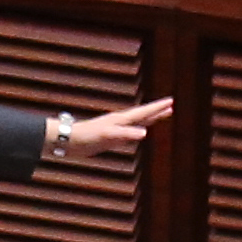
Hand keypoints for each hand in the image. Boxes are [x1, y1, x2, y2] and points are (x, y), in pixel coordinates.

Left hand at [55, 96, 173, 161]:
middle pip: (143, 115)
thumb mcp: (108, 136)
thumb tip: (145, 133)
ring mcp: (116, 129)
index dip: (157, 108)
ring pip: (138, 123)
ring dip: (150, 119)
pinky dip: (138, 131)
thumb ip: (126, 134)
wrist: (70, 140)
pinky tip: (140, 133)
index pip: (144, 112)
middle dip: (157, 111)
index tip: (171, 101)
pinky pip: (130, 133)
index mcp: (122, 120)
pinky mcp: (111, 138)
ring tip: (160, 116)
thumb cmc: (88, 137)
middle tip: (171, 106)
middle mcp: (120, 122)